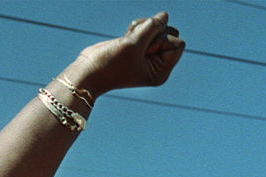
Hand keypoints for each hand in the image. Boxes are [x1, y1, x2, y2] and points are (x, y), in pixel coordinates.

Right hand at [69, 12, 184, 96]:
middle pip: (171, 33)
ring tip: (127, 39)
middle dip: (154, 31)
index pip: (178, 44)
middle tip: (136, 44)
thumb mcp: (134, 44)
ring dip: (143, 27)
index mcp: (161, 71)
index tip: (144, 49)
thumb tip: (165, 15)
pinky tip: (125, 37)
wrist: (86, 71)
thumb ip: (152, 26)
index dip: (163, 40)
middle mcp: (157, 64)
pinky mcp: (137, 46)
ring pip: (158, 27)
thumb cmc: (109, 65)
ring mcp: (147, 54)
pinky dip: (136, 27)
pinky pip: (147, 26)